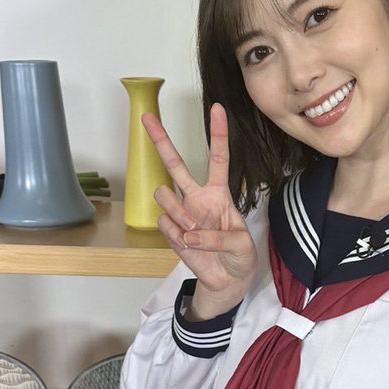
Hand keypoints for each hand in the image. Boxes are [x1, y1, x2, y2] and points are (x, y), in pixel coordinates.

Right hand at [142, 103, 256, 301]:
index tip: (218, 108)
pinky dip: (178, 236)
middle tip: (146, 117)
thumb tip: (190, 234)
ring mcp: (181, 212)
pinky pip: (165, 224)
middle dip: (160, 140)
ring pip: (165, 195)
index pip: (218, 158)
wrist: (227, 279)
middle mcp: (196, 197)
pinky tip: (188, 243)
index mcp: (219, 192)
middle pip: (175, 164)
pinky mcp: (170, 230)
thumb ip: (219, 237)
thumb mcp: (242, 244)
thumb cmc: (239, 255)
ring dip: (179, 213)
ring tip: (193, 231)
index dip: (218, 134)